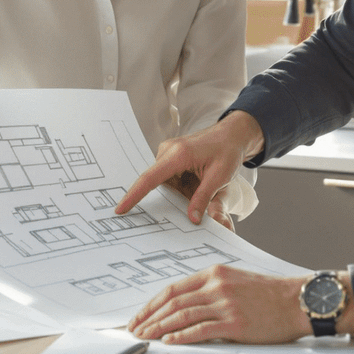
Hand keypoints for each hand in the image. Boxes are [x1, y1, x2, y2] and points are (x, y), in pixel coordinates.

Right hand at [115, 112, 264, 224]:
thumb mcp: (219, 177)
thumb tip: (192, 218)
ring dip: (179, 192)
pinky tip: (197, 182)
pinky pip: (169, 179)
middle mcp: (168, 151)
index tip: (120, 209)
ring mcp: (168, 154)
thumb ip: (203, 198)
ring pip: (164, 183)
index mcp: (178, 154)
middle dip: (168, 199)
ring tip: (201, 185)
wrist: (232, 135)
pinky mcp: (171, 158)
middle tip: (186, 201)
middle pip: (156, 183)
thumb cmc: (227, 151)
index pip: (149, 178)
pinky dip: (180, 188)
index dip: (134, 195)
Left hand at [127, 264, 309, 344]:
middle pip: (173, 302)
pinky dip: (181, 336)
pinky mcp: (235, 323)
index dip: (152, 304)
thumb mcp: (237, 281)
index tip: (139, 316)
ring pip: (182, 315)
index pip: (173, 288)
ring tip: (146, 338)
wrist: (299, 300)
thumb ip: (212, 289)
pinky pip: (200, 330)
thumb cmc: (270, 294)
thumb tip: (185, 306)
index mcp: (215, 273)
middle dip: (149, 318)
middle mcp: (217, 286)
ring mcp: (225, 304)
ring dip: (159, 328)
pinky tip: (168, 341)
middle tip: (134, 330)